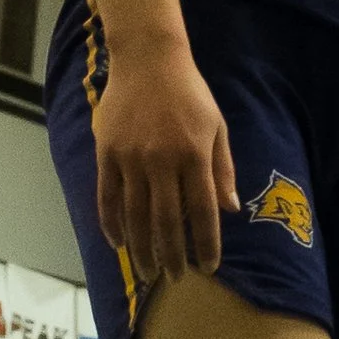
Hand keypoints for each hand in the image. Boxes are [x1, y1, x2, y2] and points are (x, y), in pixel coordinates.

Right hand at [92, 36, 238, 281]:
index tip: (209, 266)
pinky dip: (112, 225)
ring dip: (142, 249)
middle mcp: (162, 161)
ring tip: (148, 271)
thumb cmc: (191, 94)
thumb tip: (231, 209)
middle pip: (166, 221)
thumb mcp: (217, 126)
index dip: (206, 242)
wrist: (149, 60)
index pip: (202, 210)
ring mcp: (131, 159)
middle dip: (173, 255)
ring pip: (135, 216)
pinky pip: (107, 198)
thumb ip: (222, 169)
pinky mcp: (107, 155)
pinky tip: (119, 244)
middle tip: (176, 278)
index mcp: (194, 154)